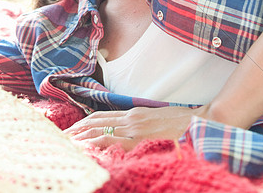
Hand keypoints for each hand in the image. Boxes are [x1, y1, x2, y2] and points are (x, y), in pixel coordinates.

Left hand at [64, 106, 198, 149]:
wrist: (201, 123)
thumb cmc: (183, 124)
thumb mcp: (157, 121)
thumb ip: (141, 125)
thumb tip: (128, 133)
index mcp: (134, 114)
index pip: (102, 116)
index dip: (85, 122)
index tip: (71, 129)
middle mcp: (131, 119)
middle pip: (97, 121)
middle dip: (78, 130)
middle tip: (61, 137)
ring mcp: (136, 129)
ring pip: (101, 130)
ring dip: (83, 137)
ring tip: (68, 143)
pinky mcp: (142, 139)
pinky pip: (114, 141)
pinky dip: (98, 144)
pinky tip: (88, 149)